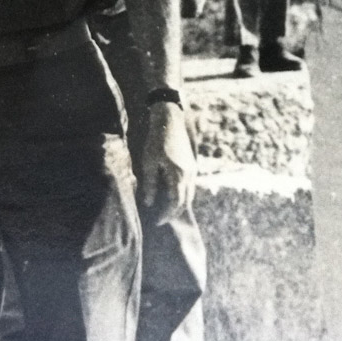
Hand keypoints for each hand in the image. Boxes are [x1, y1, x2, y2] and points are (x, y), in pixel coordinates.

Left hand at [139, 103, 195, 223]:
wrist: (170, 120)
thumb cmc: (156, 140)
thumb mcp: (148, 162)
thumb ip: (150, 184)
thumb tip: (149, 203)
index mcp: (178, 176)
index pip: (175, 204)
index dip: (167, 215)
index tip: (157, 221)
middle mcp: (189, 175)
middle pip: (186, 202)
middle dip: (174, 213)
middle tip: (161, 219)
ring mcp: (193, 170)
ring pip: (190, 194)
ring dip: (180, 205)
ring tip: (166, 210)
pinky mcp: (192, 165)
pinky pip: (190, 186)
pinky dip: (183, 194)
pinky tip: (172, 194)